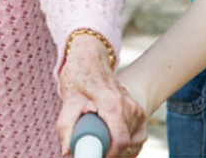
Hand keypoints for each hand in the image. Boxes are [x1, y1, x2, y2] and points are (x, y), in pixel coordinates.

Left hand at [57, 34, 147, 156]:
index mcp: (113, 103)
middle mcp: (130, 107)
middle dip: (108, 152)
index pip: (119, 141)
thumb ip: (66, 126)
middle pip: (125, 144)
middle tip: (91, 147)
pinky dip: (124, 144)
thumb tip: (67, 151)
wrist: (91, 58)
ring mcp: (137, 110)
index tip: (96, 157)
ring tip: (98, 135)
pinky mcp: (139, 113)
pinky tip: (109, 136)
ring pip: (132, 143)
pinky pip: (136, 138)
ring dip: (115, 148)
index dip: (108, 156)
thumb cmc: (79, 76)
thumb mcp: (68, 99)